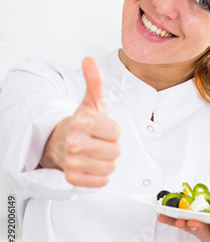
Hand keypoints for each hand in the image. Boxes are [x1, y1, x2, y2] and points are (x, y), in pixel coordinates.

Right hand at [40, 57, 119, 187]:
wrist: (62, 142)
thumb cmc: (83, 123)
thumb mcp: (91, 102)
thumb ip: (94, 81)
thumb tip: (88, 60)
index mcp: (81, 123)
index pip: (116, 132)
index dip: (112, 130)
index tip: (101, 128)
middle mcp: (74, 143)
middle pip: (115, 151)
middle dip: (110, 146)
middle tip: (98, 141)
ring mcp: (72, 162)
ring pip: (110, 167)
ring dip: (106, 161)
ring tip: (95, 153)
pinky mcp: (72, 179)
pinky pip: (101, 181)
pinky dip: (100, 176)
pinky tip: (91, 165)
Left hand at [157, 214, 209, 241]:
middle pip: (206, 230)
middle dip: (198, 226)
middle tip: (191, 222)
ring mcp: (202, 230)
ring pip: (191, 227)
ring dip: (181, 223)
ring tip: (173, 218)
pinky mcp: (192, 227)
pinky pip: (179, 224)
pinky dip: (169, 221)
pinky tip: (160, 216)